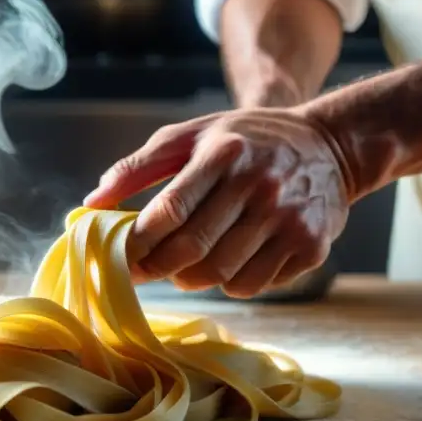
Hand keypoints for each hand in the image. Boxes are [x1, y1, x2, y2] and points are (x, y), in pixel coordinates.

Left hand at [84, 107, 351, 296]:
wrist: (329, 147)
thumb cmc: (245, 141)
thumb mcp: (191, 135)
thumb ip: (138, 167)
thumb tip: (92, 203)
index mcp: (224, 153)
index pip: (169, 210)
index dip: (138, 241)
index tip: (120, 254)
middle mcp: (259, 185)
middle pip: (192, 249)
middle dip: (157, 267)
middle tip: (143, 270)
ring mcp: (288, 218)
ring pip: (221, 274)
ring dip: (190, 278)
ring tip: (182, 267)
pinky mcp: (310, 246)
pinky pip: (254, 285)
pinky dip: (229, 283)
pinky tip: (226, 263)